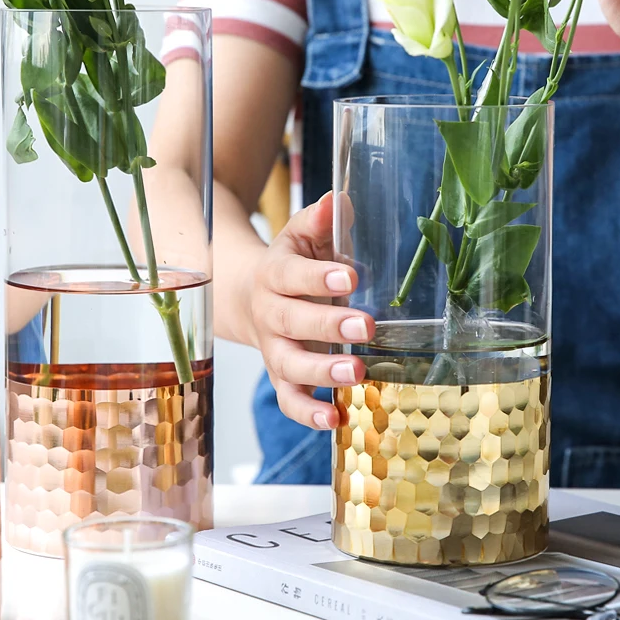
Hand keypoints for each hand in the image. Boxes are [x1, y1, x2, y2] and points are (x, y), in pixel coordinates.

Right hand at [242, 191, 372, 429]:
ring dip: (322, 371)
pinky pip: (289, 399)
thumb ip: (321, 220)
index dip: (316, 277)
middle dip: (328, 324)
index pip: (291, 275)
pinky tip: (337, 418)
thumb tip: (337, 200)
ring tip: (357, 372)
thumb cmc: (294, 264)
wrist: (253, 298)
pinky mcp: (282, 377)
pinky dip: (309, 412)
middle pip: (291, 322)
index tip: (348, 276)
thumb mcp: (304, 235)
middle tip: (366, 324)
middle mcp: (270, 315)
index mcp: (274, 275)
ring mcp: (274, 349)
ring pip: (289, 365)